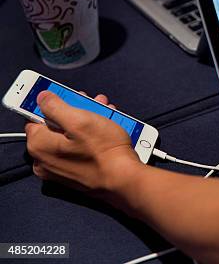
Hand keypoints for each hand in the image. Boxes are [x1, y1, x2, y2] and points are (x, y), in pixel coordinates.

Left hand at [25, 91, 140, 193]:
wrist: (123, 179)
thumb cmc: (103, 150)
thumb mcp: (80, 119)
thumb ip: (55, 106)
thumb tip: (42, 98)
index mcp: (39, 145)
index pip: (36, 117)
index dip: (54, 104)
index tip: (70, 98)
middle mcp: (43, 160)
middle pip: (54, 127)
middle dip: (75, 112)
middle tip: (93, 104)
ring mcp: (58, 170)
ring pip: (68, 138)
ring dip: (86, 123)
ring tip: (105, 114)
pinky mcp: (73, 175)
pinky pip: (76, 151)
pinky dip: (88, 139)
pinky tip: (104, 130)